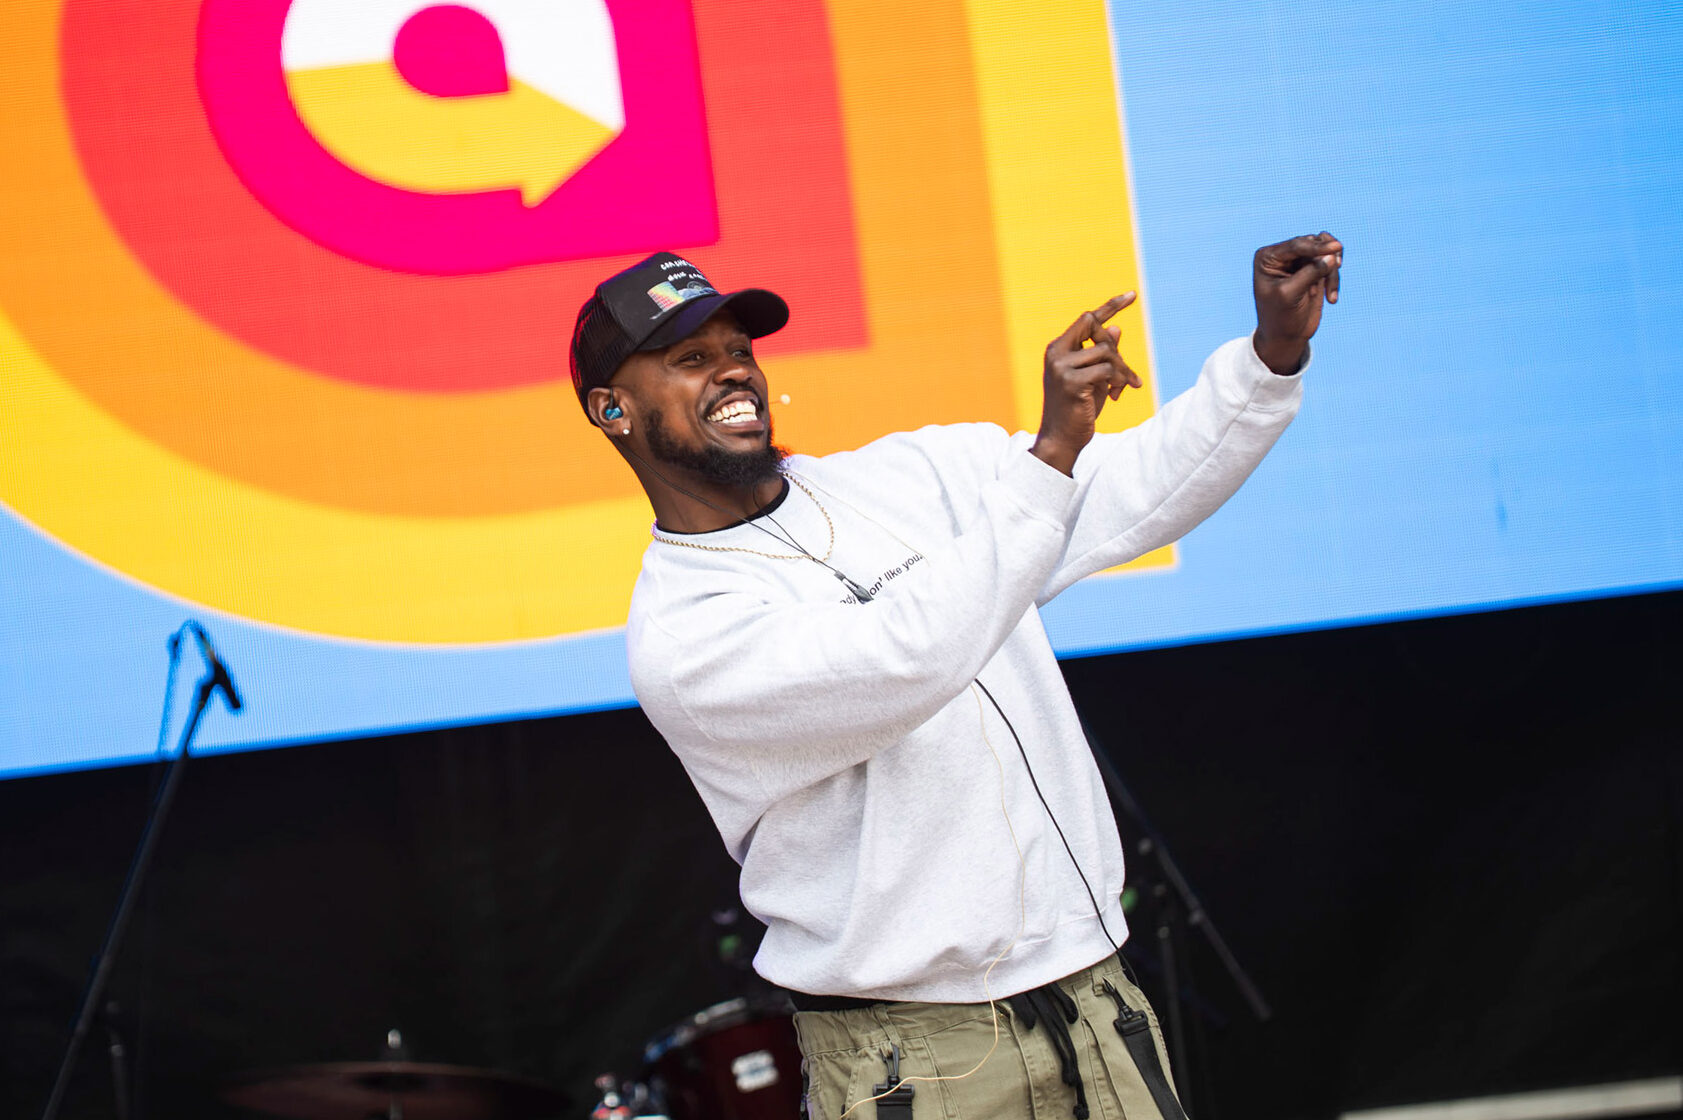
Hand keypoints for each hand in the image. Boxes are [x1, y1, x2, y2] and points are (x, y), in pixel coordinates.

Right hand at [1031, 292, 1140, 475]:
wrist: (1061, 439)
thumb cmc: (1077, 409)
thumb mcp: (1093, 378)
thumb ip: (1101, 355)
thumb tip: (1115, 328)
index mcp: (1058, 349)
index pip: (1087, 319)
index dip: (1111, 306)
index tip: (1133, 295)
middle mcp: (1056, 353)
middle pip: (1097, 329)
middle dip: (1118, 352)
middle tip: (1130, 378)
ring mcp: (1062, 367)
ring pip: (1106, 351)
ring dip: (1121, 371)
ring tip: (1123, 390)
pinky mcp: (1072, 381)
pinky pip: (1107, 370)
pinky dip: (1118, 382)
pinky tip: (1115, 397)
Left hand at [1252, 231, 1342, 374]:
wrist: (1284, 336)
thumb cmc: (1279, 316)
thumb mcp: (1291, 294)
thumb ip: (1310, 273)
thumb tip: (1332, 256)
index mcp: (1268, 257)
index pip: (1296, 245)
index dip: (1317, 247)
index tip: (1337, 248)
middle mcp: (1282, 255)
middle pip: (1313, 244)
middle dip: (1325, 260)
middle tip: (1337, 269)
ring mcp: (1299, 261)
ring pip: (1325, 252)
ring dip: (1332, 272)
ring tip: (1330, 297)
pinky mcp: (1313, 270)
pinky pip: (1331, 264)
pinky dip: (1334, 279)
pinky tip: (1331, 299)